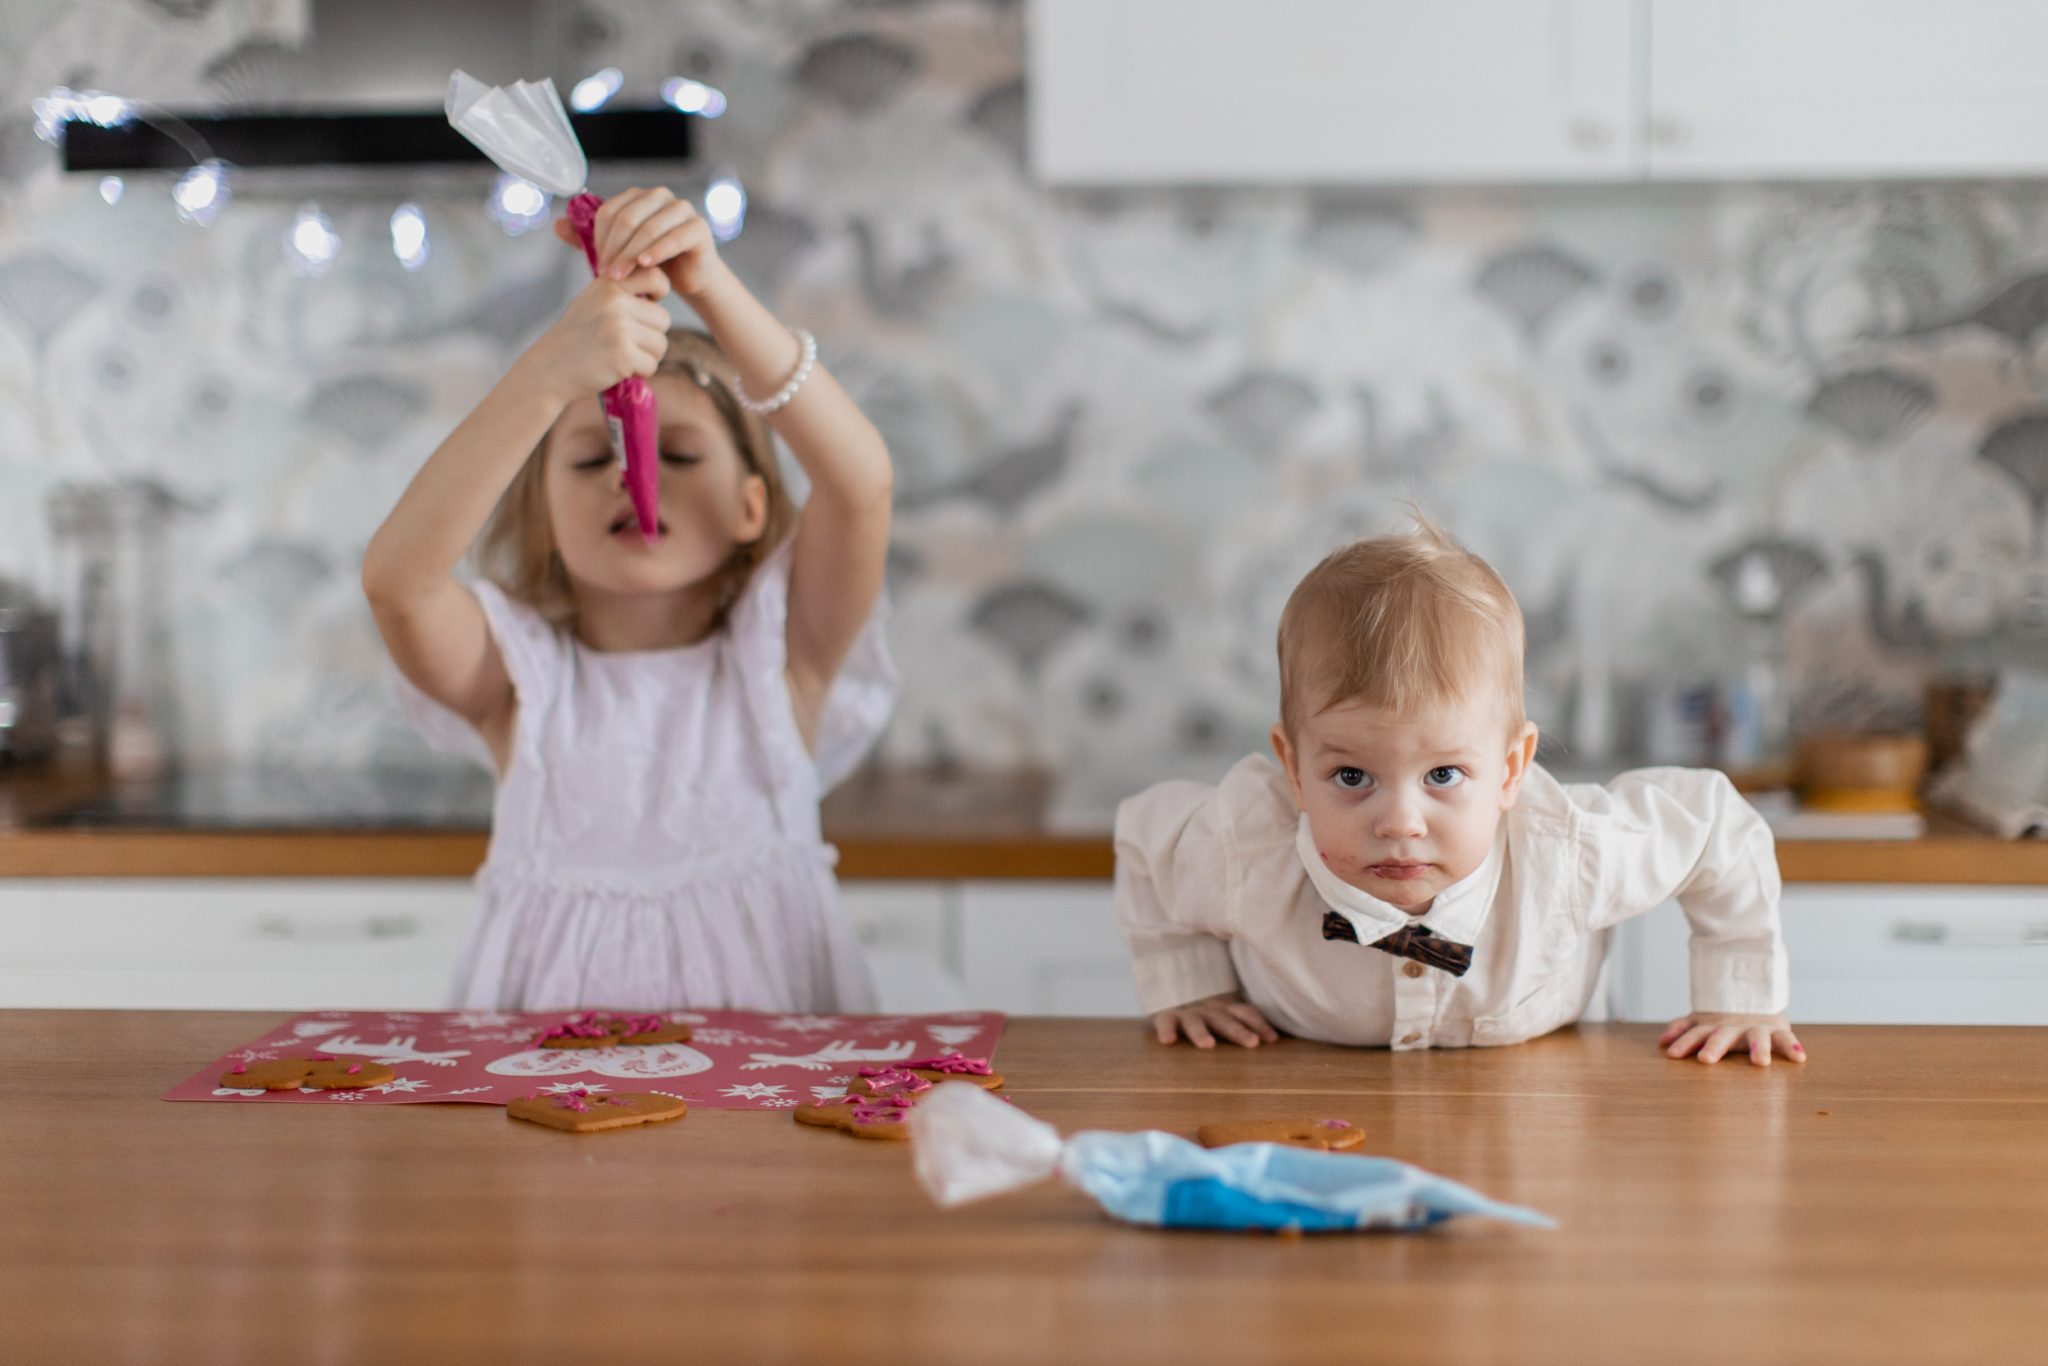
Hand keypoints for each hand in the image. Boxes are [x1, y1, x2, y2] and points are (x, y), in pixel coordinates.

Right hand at [519, 273, 672, 408]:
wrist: (548, 369)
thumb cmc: (574, 337)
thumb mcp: (591, 302)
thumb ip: (621, 292)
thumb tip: (660, 285)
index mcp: (608, 285)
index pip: (655, 277)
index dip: (660, 291)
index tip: (651, 303)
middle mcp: (615, 303)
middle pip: (662, 319)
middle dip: (650, 336)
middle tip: (627, 344)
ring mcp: (620, 329)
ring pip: (660, 344)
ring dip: (646, 356)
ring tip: (621, 356)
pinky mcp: (623, 355)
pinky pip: (651, 364)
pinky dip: (639, 372)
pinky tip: (617, 369)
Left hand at [555, 185, 728, 300]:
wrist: (688, 278)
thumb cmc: (651, 263)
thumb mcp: (616, 252)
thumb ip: (588, 240)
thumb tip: (556, 224)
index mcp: (638, 197)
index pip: (610, 210)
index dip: (600, 237)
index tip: (597, 263)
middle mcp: (660, 196)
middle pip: (629, 217)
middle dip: (614, 247)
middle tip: (607, 274)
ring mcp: (681, 209)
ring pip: (650, 228)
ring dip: (632, 253)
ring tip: (621, 275)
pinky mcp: (699, 227)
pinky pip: (675, 237)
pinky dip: (658, 251)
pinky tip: (645, 265)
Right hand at [1151, 993, 1280, 1049]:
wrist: (1168, 991)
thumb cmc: (1204, 1015)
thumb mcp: (1224, 1017)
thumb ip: (1242, 1026)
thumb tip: (1276, 1042)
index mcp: (1226, 1011)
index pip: (1245, 1013)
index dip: (1259, 1024)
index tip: (1272, 1040)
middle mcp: (1209, 1010)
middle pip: (1226, 1020)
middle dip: (1239, 1031)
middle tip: (1252, 1043)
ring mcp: (1187, 1013)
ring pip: (1195, 1022)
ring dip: (1201, 1032)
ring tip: (1208, 1045)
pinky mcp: (1165, 1016)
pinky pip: (1165, 1022)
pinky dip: (1166, 1030)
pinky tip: (1167, 1041)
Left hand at [1660, 1012, 1805, 1065]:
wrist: (1755, 997)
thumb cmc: (1724, 1019)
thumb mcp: (1702, 1020)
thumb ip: (1683, 1028)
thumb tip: (1661, 1042)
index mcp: (1713, 1026)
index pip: (1694, 1033)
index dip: (1683, 1042)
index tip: (1672, 1054)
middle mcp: (1733, 1027)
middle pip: (1722, 1036)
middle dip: (1713, 1047)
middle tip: (1705, 1059)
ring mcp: (1756, 1028)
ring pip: (1757, 1037)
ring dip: (1758, 1048)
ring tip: (1760, 1062)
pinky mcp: (1777, 1030)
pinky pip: (1786, 1038)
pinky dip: (1793, 1047)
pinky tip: (1800, 1057)